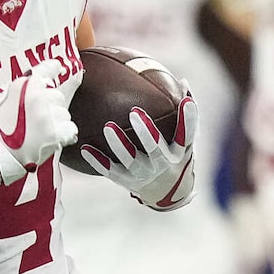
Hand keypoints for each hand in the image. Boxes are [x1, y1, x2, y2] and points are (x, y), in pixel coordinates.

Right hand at [0, 66, 78, 186]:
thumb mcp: (7, 99)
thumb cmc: (2, 129)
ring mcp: (46, 115)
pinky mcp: (54, 132)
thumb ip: (25, 88)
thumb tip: (47, 79)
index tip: (58, 68)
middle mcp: (36, 97)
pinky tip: (53, 139)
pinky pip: (70, 129)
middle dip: (51, 108)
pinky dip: (65, 135)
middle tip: (37, 121)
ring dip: (57, 123)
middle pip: (57, 96)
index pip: (47, 69)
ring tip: (41, 132)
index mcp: (24, 86)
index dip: (54, 68)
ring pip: (64, 114)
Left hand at [68, 58, 198, 210]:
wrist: (167, 192)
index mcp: (180, 151)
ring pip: (130, 160)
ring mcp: (144, 174)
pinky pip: (111, 171)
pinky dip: (98, 161)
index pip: (187, 134)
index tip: (185, 102)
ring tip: (108, 127)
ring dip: (119, 144)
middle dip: (146, 132)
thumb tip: (182, 81)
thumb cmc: (176, 155)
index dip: (188, 120)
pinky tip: (84, 148)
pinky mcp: (128, 181)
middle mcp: (164, 164)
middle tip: (134, 112)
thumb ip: (184, 113)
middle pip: (155, 148)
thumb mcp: (186, 138)